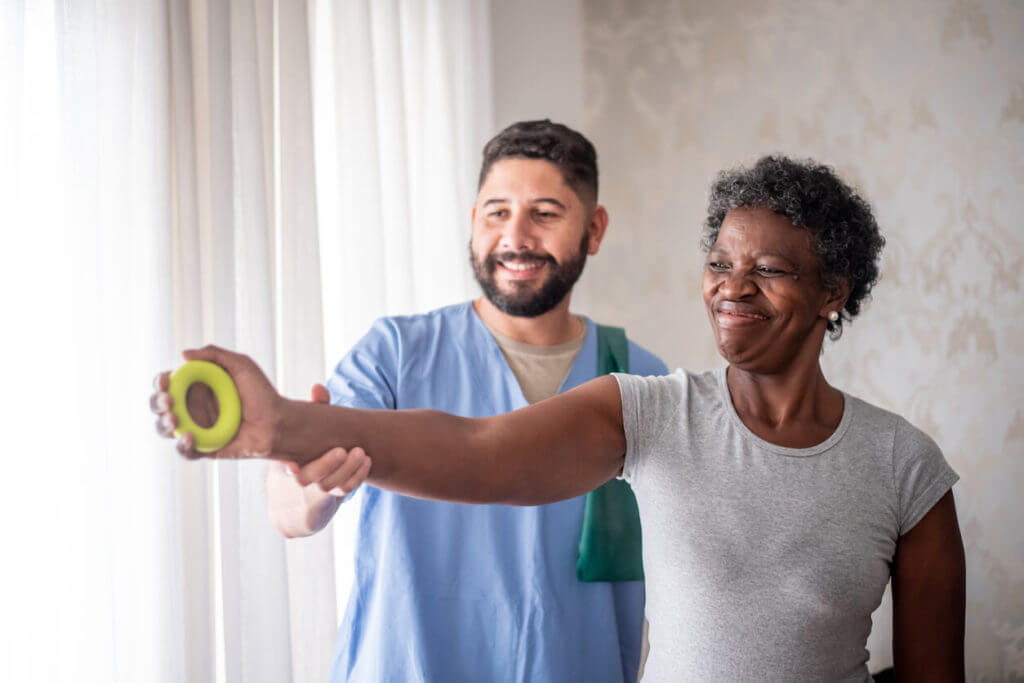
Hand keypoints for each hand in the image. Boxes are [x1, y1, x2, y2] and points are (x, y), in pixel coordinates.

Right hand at [149, 345, 282, 459]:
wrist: (278, 422)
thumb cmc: (261, 392)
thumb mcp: (241, 365)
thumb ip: (215, 355)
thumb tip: (184, 354)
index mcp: (195, 386)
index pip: (167, 383)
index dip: (160, 382)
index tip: (165, 381)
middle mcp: (191, 407)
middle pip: (159, 405)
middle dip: (157, 403)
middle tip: (169, 402)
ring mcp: (195, 429)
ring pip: (165, 429)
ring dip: (163, 424)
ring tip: (175, 419)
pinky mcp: (204, 449)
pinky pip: (184, 451)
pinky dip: (182, 446)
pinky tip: (189, 438)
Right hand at [278, 383, 371, 498]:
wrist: (320, 472)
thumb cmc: (312, 443)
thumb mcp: (312, 424)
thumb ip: (316, 408)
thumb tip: (318, 388)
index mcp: (287, 459)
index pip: (283, 467)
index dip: (287, 468)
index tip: (293, 466)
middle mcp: (300, 476)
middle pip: (306, 478)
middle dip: (325, 465)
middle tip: (341, 451)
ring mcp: (316, 487)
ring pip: (329, 486)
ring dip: (347, 470)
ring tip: (360, 452)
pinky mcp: (334, 493)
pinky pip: (345, 490)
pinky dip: (358, 476)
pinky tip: (367, 461)